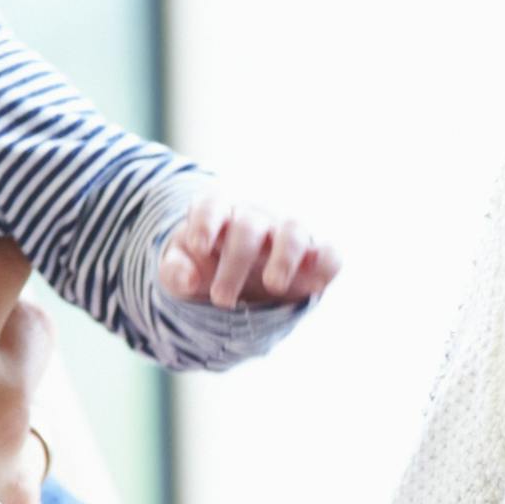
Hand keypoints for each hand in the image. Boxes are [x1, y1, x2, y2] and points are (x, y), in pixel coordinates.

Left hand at [157, 193, 336, 312]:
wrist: (235, 284)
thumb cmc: (204, 270)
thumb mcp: (180, 274)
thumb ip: (175, 273)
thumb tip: (187, 277)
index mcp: (218, 214)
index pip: (212, 203)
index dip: (206, 221)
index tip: (199, 247)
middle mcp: (255, 218)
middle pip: (249, 226)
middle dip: (235, 262)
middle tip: (221, 299)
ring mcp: (287, 235)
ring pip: (292, 230)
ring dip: (284, 257)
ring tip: (273, 285)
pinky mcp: (314, 258)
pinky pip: (330, 253)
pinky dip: (326, 264)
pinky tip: (314, 286)